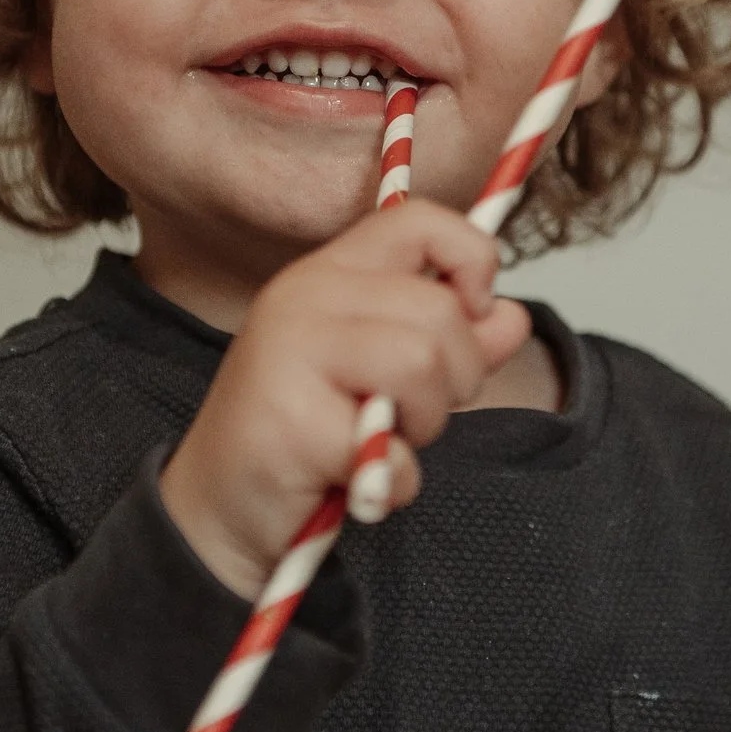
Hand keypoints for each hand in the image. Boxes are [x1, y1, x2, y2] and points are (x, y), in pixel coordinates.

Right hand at [157, 200, 533, 596]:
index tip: (470, 316)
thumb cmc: (303, 435)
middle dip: (453, 379)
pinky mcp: (289, 420)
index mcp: (329, 272)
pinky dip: (395, 482)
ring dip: (424, 426)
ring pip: (423, 363)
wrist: (220, 509)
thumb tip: (510, 316)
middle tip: (409, 413)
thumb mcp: (387, 376)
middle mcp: (303, 295)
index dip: (472, 265)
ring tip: (379, 440)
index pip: (422, 222)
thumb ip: (452, 341)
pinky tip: (355, 483)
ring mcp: (289, 351)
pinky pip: (393, 449)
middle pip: (441, 313)